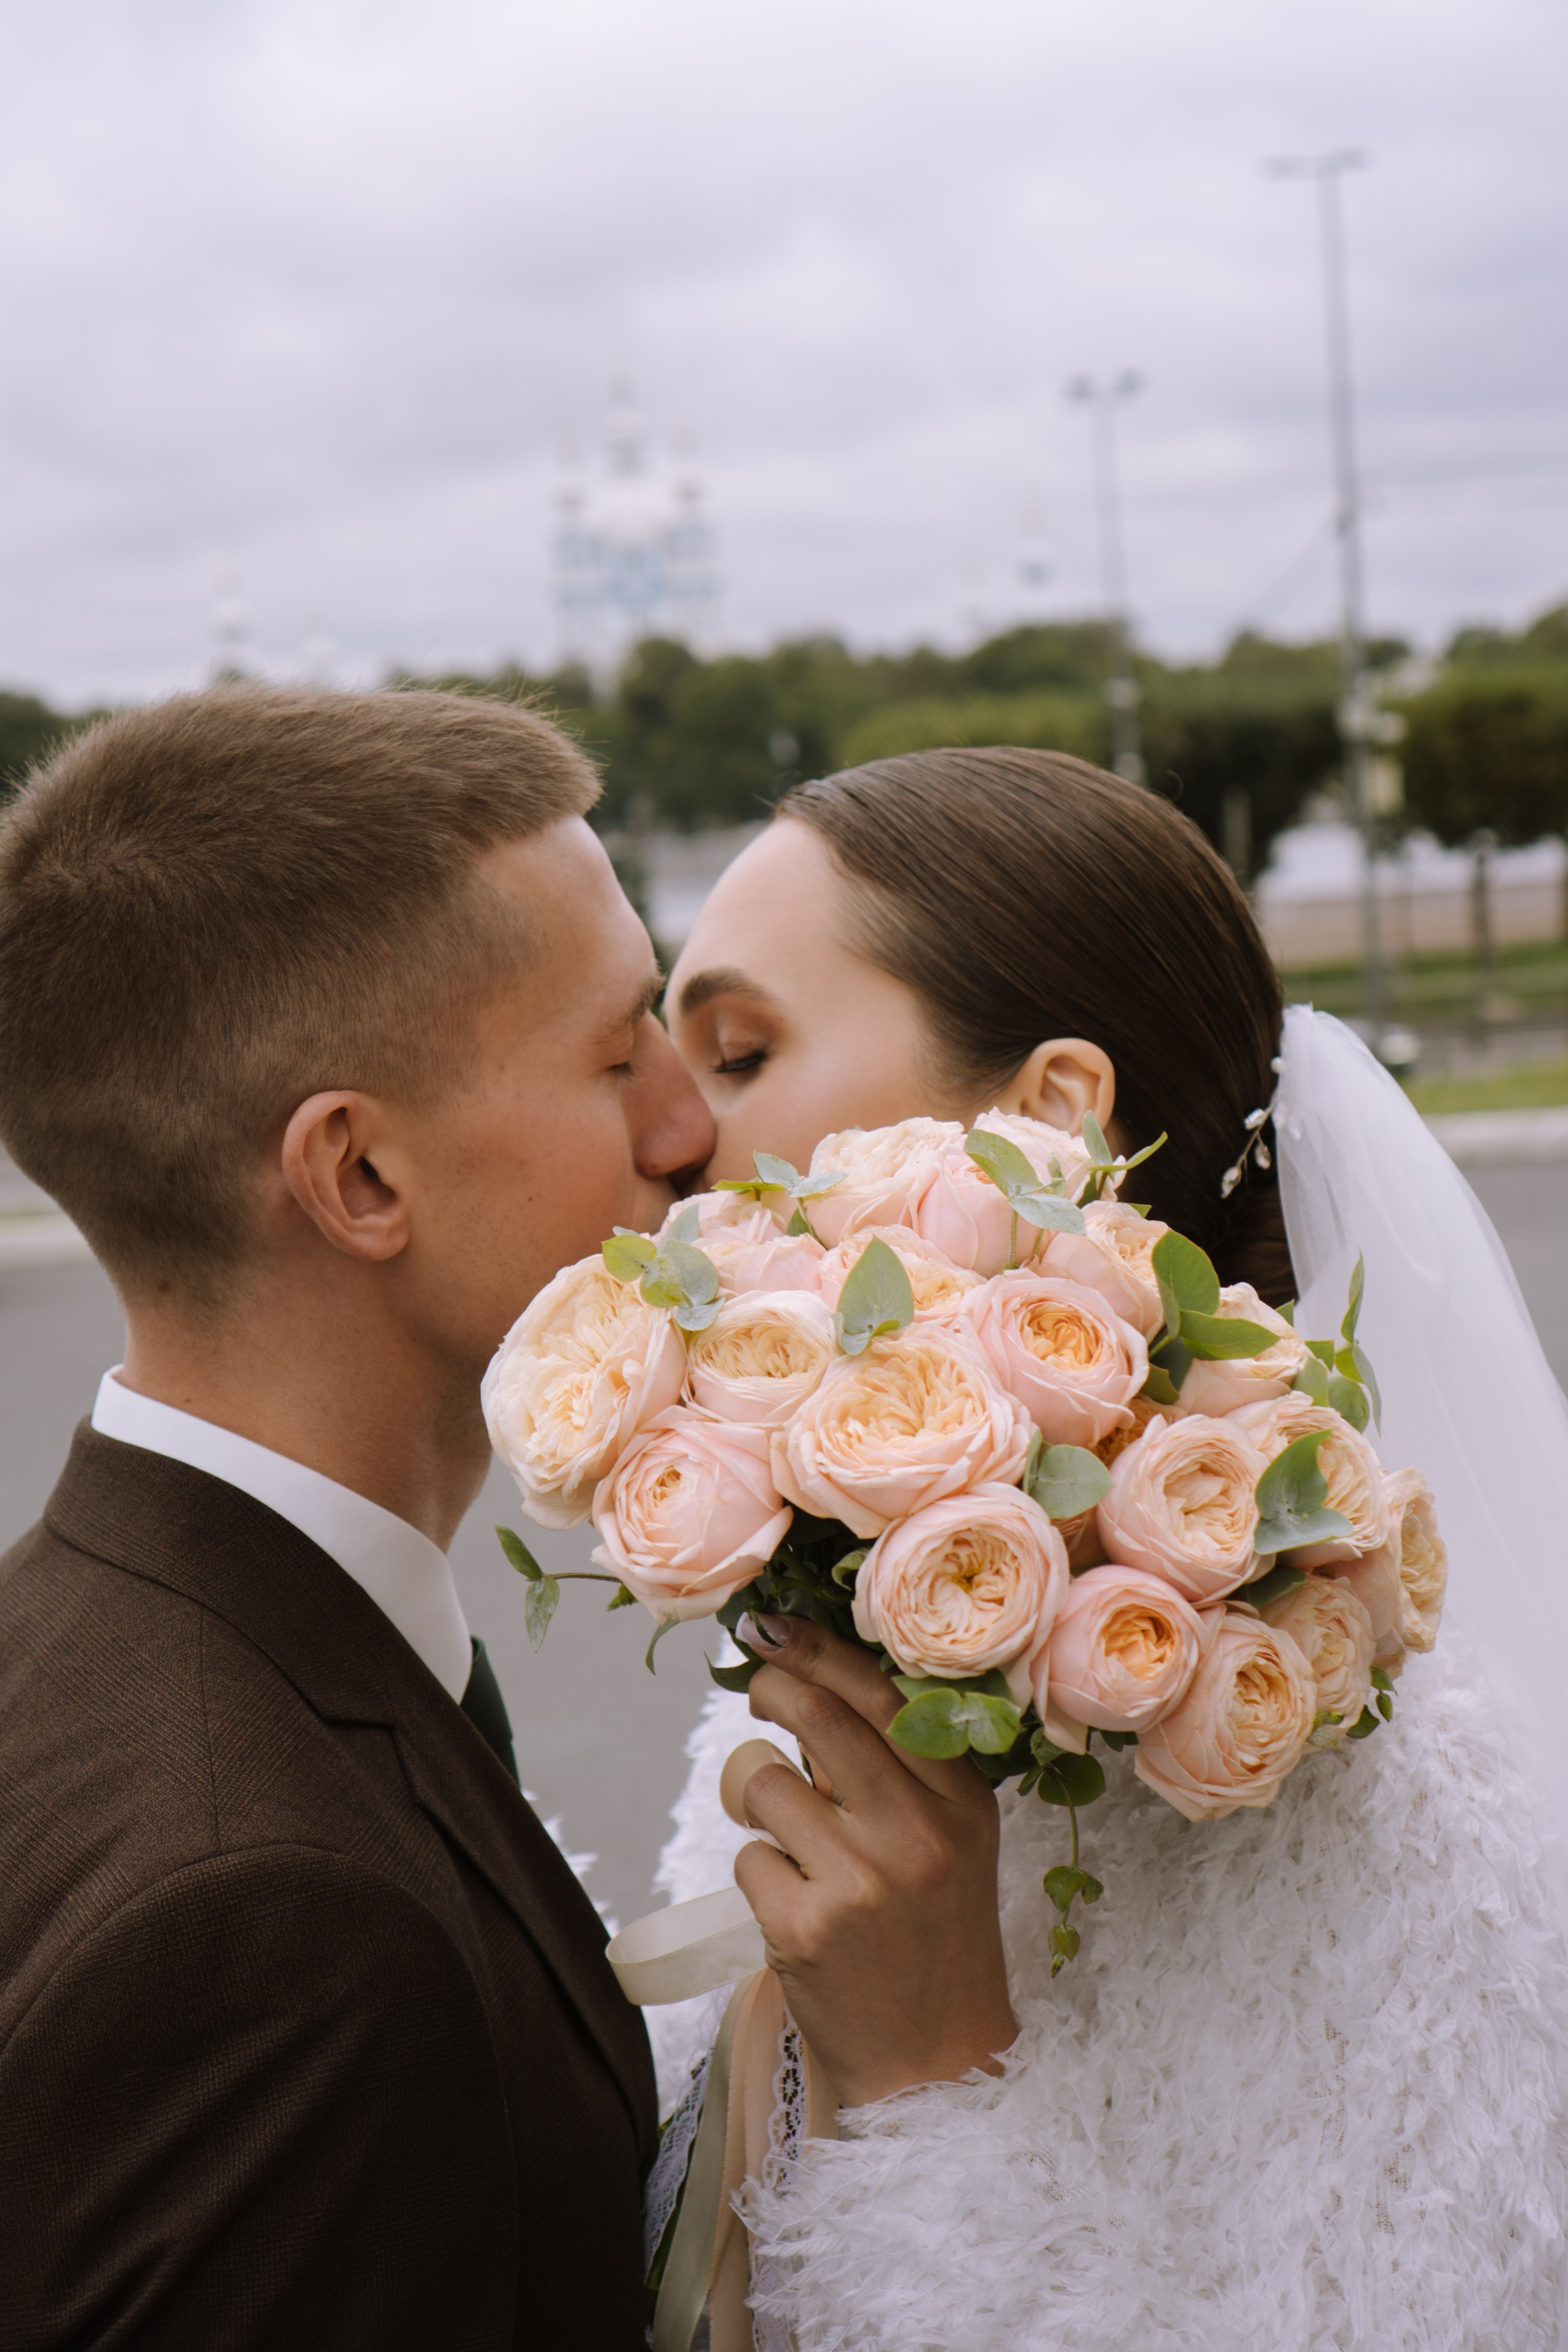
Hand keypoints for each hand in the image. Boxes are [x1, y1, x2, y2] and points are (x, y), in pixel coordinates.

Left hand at [732, 1615, 1016, 2107]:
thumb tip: (813, 1683)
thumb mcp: (954, 1843)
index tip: (772, 1626)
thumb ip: (900, 1770)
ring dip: (761, 1802)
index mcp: (961, 1802)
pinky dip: (761, 1873)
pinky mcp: (804, 1930)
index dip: (818, 1649)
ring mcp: (860, 1883)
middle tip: (757, 1687)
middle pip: (817, 1718)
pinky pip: (748, 1858)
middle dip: (771, 1687)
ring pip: (766, 1784)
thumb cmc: (935, 1938)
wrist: (937, 2064)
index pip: (883, 1696)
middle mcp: (917, 1834)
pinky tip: (796, 1906)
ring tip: (795, 1841)